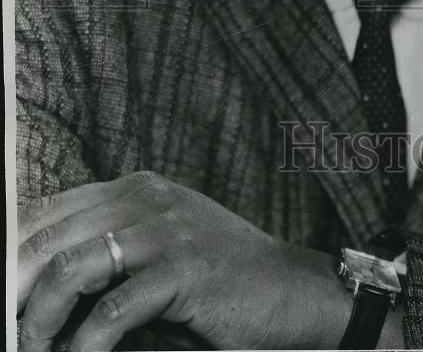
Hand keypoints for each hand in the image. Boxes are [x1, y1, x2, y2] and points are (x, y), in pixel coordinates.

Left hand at [17, 171, 351, 350]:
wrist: (292, 289)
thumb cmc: (221, 276)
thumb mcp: (160, 247)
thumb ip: (108, 247)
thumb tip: (35, 282)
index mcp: (133, 188)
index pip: (44, 211)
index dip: (9, 250)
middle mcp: (144, 199)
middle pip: (46, 238)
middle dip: (12, 292)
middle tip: (4, 330)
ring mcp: (166, 230)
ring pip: (69, 269)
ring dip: (38, 321)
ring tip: (35, 351)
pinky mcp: (184, 269)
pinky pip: (112, 311)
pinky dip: (85, 346)